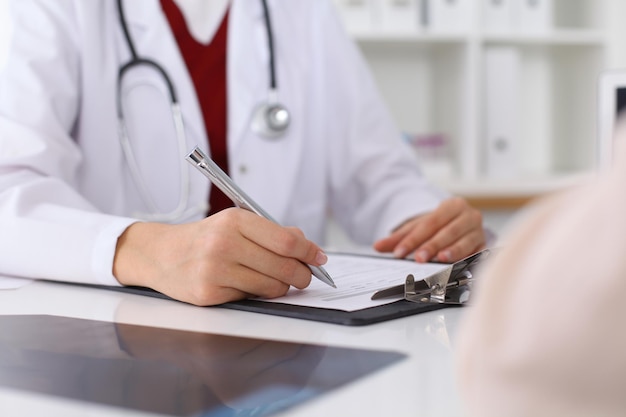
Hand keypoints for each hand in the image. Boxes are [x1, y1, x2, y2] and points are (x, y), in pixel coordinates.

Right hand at [113, 208, 327, 305]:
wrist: (161, 254)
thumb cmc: (203, 239)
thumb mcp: (235, 224)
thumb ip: (271, 232)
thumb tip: (307, 245)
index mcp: (235, 220)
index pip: (285, 239)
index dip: (309, 251)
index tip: (319, 258)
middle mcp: (224, 243)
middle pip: (283, 265)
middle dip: (302, 274)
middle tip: (305, 277)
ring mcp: (215, 270)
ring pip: (271, 286)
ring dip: (281, 287)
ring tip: (274, 281)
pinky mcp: (208, 294)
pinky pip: (250, 299)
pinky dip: (255, 294)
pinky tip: (245, 285)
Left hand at [373, 197, 484, 262]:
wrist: (460, 225)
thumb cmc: (439, 226)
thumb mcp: (417, 228)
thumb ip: (398, 237)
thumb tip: (378, 246)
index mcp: (452, 206)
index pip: (430, 223)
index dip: (414, 239)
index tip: (400, 252)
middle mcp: (469, 216)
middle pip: (448, 231)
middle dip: (432, 246)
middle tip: (418, 258)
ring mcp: (479, 231)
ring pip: (465, 242)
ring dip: (453, 251)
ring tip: (441, 259)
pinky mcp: (485, 246)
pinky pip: (478, 253)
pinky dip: (469, 259)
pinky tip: (460, 266)